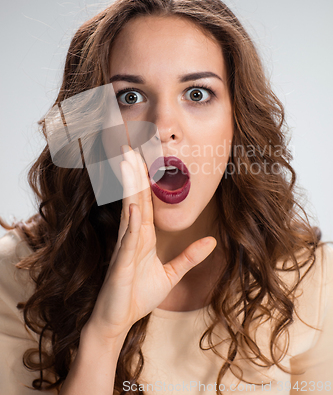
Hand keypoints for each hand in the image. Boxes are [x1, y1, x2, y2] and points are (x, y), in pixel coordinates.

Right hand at [84, 145, 216, 341]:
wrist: (119, 321)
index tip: (144, 154)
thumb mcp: (172, 275)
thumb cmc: (137, 296)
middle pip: (135, 196)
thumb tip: (212, 240)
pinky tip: (133, 204)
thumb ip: (190, 257)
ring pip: (129, 209)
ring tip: (126, 161)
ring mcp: (125, 246)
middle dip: (133, 170)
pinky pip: (128, 238)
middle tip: (129, 144)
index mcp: (143, 235)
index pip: (145, 199)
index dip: (145, 177)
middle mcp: (133, 235)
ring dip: (128, 185)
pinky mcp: (121, 262)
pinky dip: (131, 220)